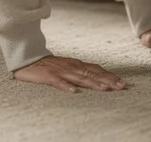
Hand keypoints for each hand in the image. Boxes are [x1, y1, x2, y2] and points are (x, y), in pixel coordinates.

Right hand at [12, 55, 126, 92]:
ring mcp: (61, 71)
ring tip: (105, 88)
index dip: (110, 76)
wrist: (28, 60)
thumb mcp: (68, 67)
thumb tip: (99, 78)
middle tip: (120, 86)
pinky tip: (74, 91)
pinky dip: (66, 86)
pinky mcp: (49, 76)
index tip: (122, 82)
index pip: (96, 69)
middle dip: (107, 80)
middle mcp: (71, 66)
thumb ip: (81, 72)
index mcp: (76, 65)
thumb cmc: (50, 65)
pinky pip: (59, 82)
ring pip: (79, 77)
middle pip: (92, 73)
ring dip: (93, 82)